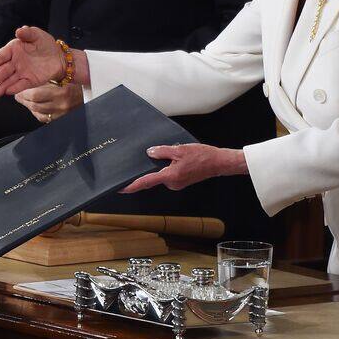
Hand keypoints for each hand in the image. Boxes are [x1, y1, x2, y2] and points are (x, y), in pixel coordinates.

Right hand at [0, 26, 69, 99]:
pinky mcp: (30, 81)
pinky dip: (14, 88)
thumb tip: (19, 30)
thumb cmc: (45, 43)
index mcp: (13, 49)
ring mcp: (21, 72)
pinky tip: (7, 92)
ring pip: (8, 81)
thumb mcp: (37, 35)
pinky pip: (21, 85)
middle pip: (2, 71)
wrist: (59, 57)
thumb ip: (28, 33)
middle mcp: (15, 62)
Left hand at [15, 84, 82, 123]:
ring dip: (29, 107)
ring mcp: (61, 114)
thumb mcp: (62, 79)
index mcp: (62, 93)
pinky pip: (45, 119)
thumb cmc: (76, 83)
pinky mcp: (61, 119)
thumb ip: (46, 82)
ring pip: (38, 114)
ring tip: (23, 101)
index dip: (24, 94)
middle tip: (18, 96)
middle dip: (24, 100)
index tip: (18, 90)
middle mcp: (62, 106)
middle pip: (35, 106)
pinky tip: (33, 108)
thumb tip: (28, 83)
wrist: (89, 94)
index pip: (35, 96)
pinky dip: (37, 113)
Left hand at [120, 144, 247, 192]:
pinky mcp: (180, 182)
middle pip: (153, 176)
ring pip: (161, 174)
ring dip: (161, 166)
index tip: (120, 188)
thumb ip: (162, 151)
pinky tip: (177, 158)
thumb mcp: (180, 149)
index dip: (131, 186)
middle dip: (150, 167)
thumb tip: (150, 153)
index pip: (146, 182)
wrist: (218, 163)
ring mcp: (176, 184)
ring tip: (174, 155)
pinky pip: (168, 174)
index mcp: (170, 176)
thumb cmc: (202, 156)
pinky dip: (167, 167)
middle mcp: (172, 183)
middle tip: (152, 155)